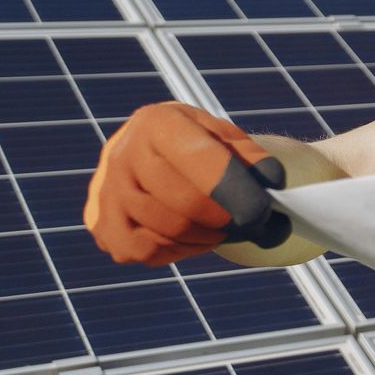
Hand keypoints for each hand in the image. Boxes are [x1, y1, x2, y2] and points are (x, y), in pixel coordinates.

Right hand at [85, 102, 288, 264]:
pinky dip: (179, 250)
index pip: (197, 159)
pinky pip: (146, 250)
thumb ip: (252, 158)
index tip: (262, 210)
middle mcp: (122, 154)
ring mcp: (107, 192)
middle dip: (227, 221)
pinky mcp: (102, 225)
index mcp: (157, 123)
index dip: (232, 189)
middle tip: (255, 225)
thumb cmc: (202, 146)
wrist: (154, 154)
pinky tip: (196, 237)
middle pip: (183, 203)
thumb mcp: (229, 139)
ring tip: (228, 228)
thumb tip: (272, 181)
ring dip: (209, 237)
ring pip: (168, 230)